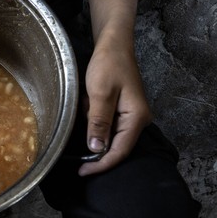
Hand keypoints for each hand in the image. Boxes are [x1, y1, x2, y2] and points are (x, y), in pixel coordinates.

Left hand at [77, 41, 151, 175]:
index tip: (83, 172)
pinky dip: (94, 120)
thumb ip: (99, 122)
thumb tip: (96, 149)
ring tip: (84, 108)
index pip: (120, 151)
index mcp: (136, 117)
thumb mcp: (100, 93)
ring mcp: (131, 116)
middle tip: (78, 144)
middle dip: (95, 147)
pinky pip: (107, 124)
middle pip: (117, 146)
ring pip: (110, 136)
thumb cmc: (108, 65)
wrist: (114, 45)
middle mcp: (138, 120)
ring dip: (93, 128)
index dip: (101, 164)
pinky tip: (87, 105)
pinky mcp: (123, 111)